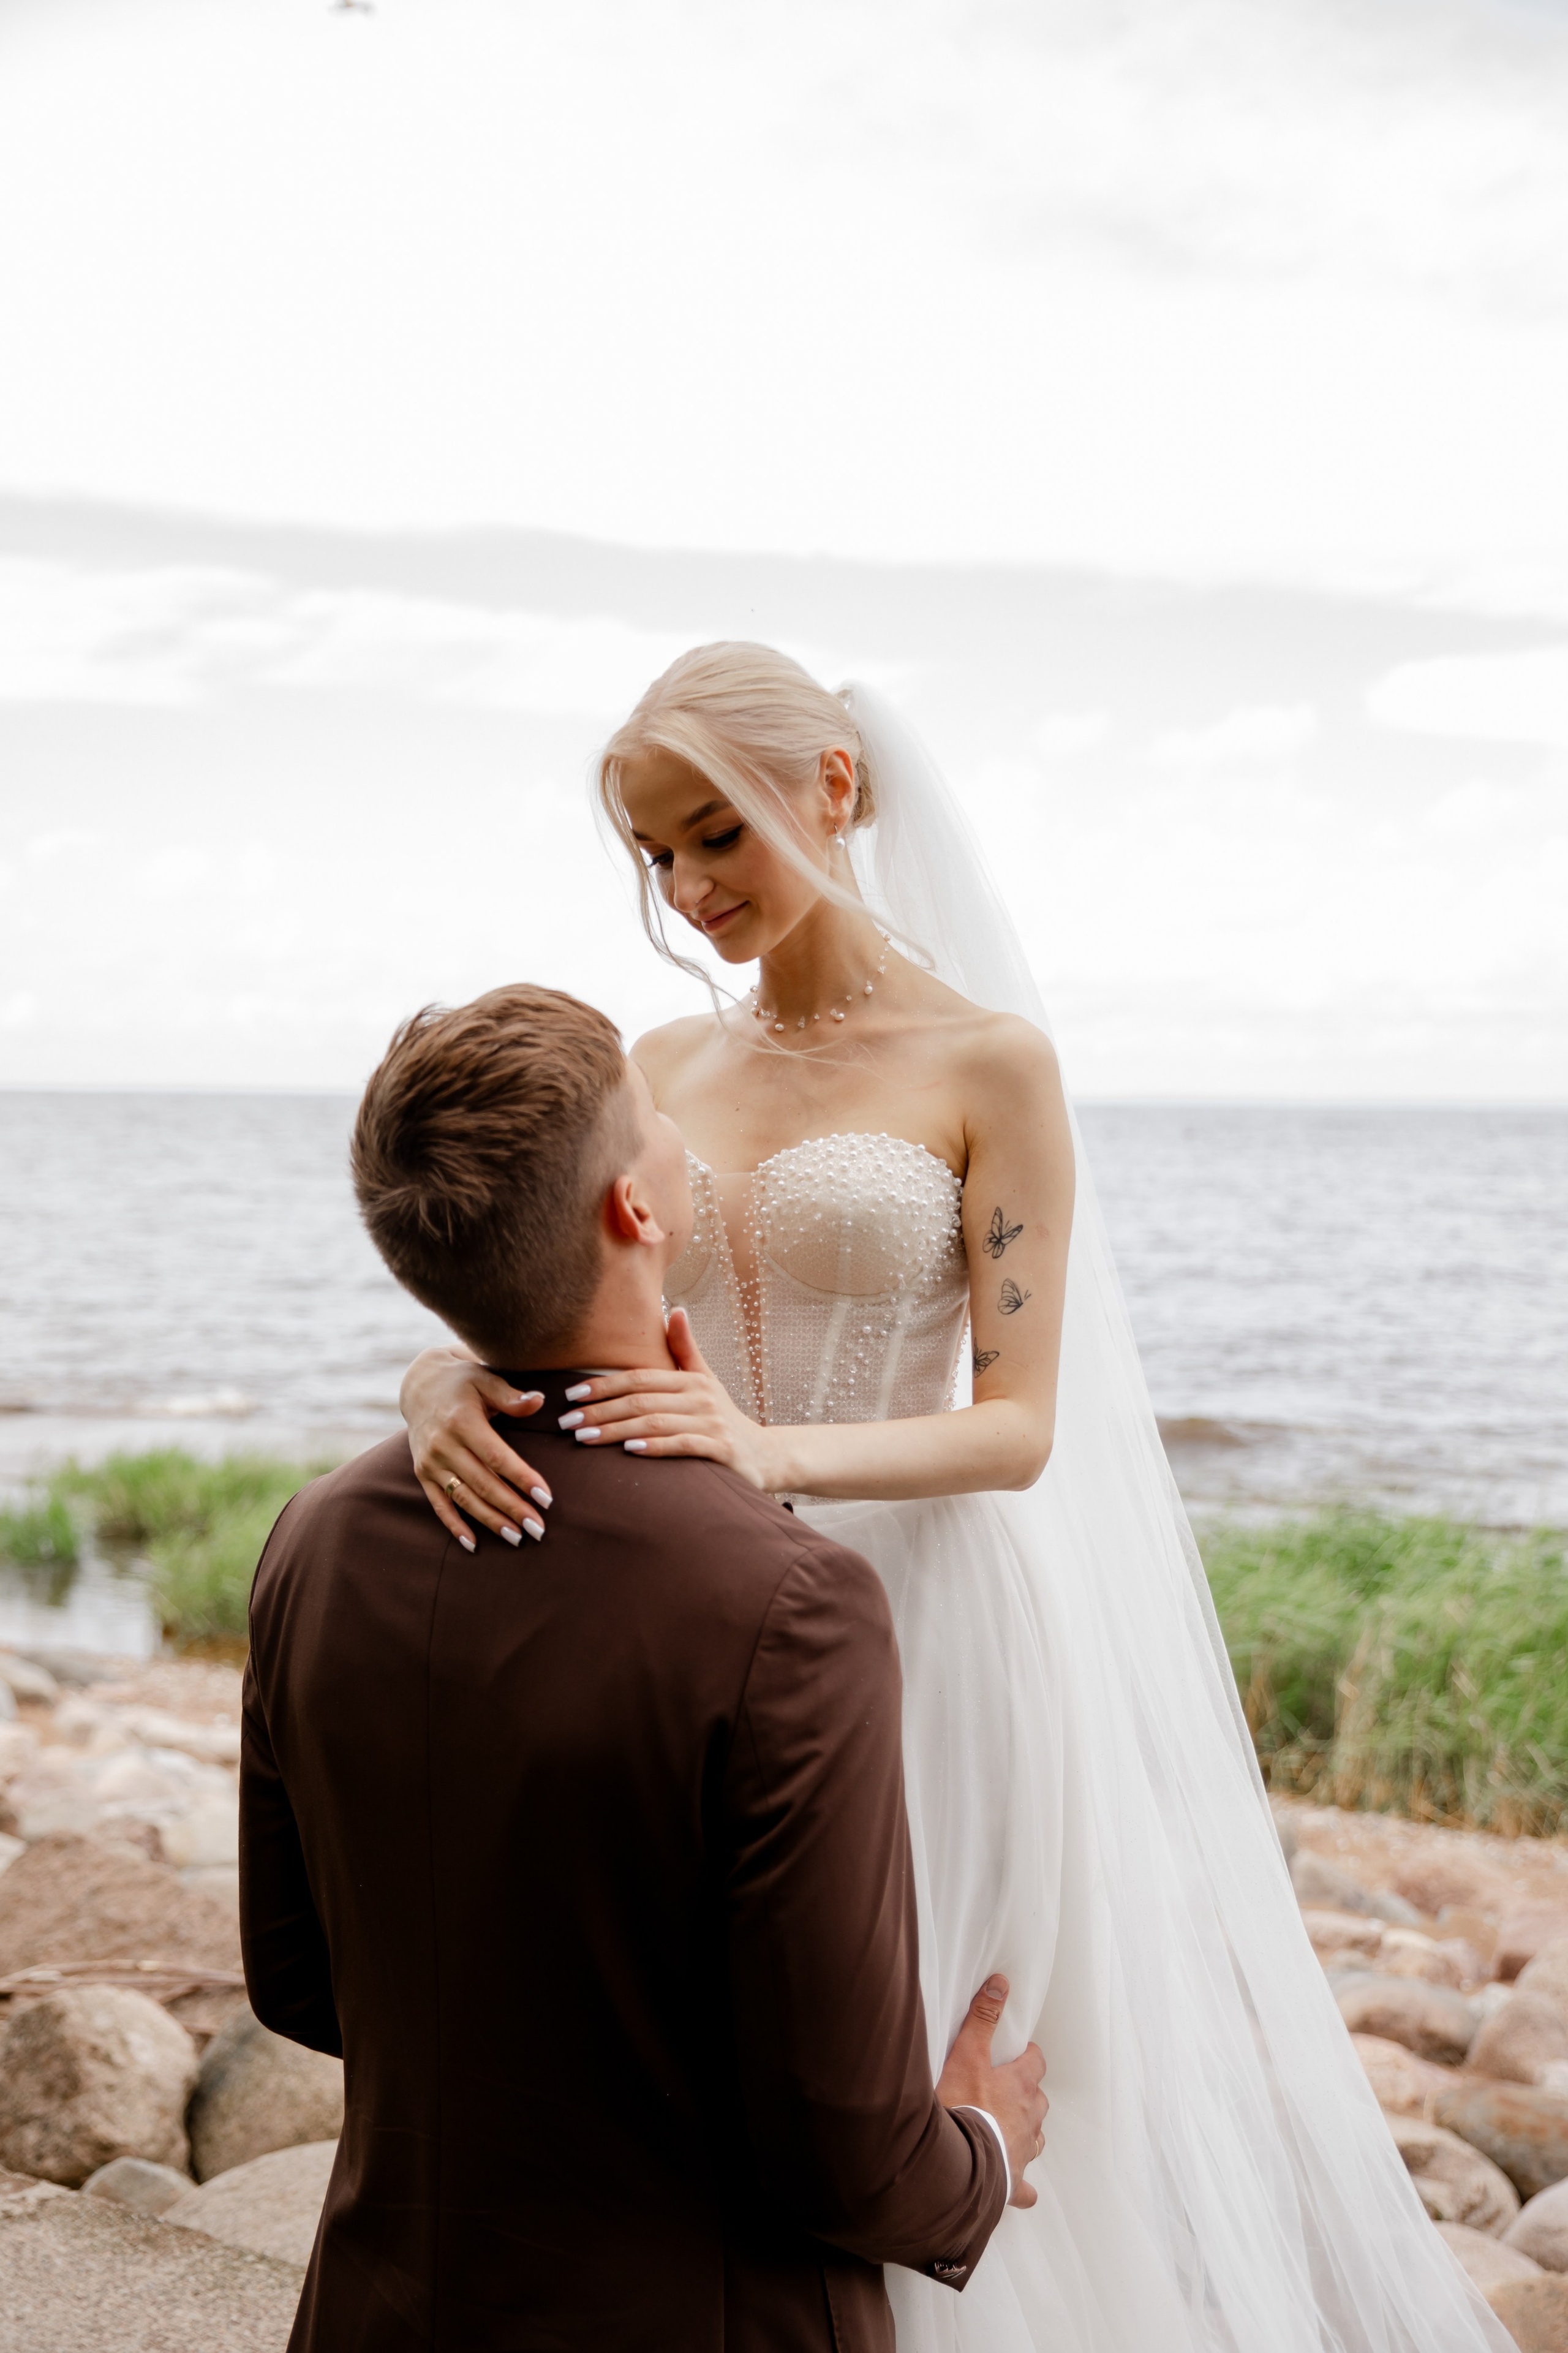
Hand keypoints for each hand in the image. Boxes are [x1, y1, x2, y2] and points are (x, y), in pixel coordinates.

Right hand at [400, 1346, 551, 1550]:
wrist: (419, 1386)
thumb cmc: (463, 1382)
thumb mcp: (485, 1379)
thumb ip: (511, 1395)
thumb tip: (538, 1401)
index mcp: (462, 1422)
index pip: (497, 1457)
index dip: (522, 1478)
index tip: (546, 1498)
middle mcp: (443, 1445)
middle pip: (483, 1483)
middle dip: (512, 1508)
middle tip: (538, 1529)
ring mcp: (430, 1462)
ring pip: (463, 1498)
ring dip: (490, 1521)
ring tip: (516, 1539)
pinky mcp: (422, 1473)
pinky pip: (438, 1505)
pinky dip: (454, 1526)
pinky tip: (473, 1544)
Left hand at [552, 1310, 779, 1490]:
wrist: (764, 1455)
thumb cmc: (723, 1417)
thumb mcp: (705, 1381)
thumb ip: (685, 1348)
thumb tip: (675, 1308)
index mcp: (692, 1380)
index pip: (639, 1378)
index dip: (604, 1384)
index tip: (571, 1394)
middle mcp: (701, 1398)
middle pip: (641, 1401)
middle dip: (600, 1410)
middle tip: (566, 1422)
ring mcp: (712, 1424)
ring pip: (656, 1423)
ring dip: (616, 1430)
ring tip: (584, 1438)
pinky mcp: (721, 1450)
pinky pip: (683, 1445)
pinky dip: (655, 1446)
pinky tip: (630, 1449)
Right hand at [935, 1974, 1046, 2209]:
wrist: (956, 2165)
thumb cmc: (962, 2109)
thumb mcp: (967, 2055)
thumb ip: (982, 2019)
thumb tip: (1000, 1984)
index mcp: (1021, 2087)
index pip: (1036, 2063)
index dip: (1027, 2057)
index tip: (1016, 2054)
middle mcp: (1030, 2120)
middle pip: (1037, 2100)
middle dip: (1026, 2094)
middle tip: (1005, 2089)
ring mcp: (1023, 2152)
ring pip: (1034, 2138)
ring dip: (1025, 2131)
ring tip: (1007, 2129)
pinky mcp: (1012, 2182)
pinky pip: (1024, 2188)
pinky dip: (1021, 2185)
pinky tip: (1017, 2188)